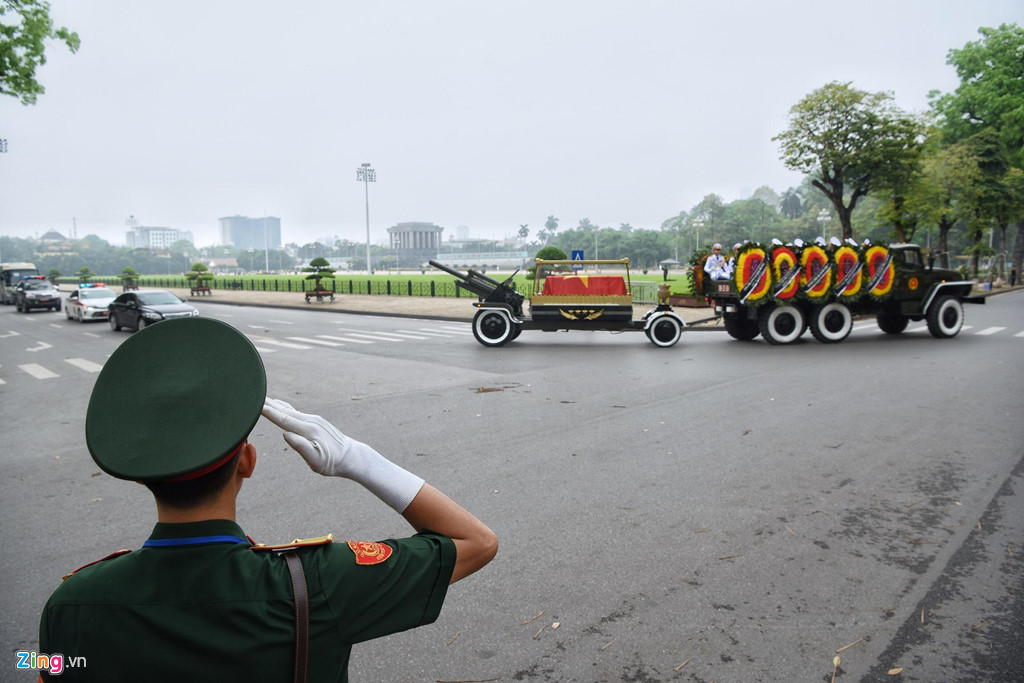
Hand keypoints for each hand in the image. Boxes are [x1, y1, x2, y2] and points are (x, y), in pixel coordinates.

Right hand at [261, 397, 423, 512]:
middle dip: (267, 403)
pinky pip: (295, 411)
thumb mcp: (316, 461)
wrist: (350, 456)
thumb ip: (301, 447)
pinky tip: (278, 405)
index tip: (255, 403)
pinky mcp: (315, 421)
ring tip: (260, 397)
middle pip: (284, 410)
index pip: (283, 419)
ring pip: (289, 409)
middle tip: (251, 394)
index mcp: (308, 430)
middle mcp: (310, 421)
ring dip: (274, 403)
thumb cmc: (332, 462)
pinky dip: (284, 407)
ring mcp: (313, 419)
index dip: (268, 411)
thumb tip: (285, 434)